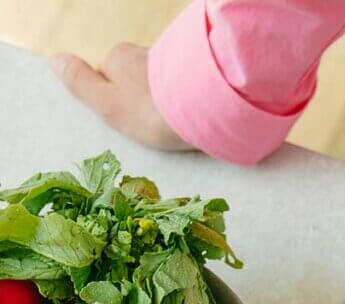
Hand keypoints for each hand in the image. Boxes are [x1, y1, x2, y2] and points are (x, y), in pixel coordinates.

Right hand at [50, 43, 192, 151]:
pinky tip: (190, 117)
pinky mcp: (198, 75)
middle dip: (141, 101)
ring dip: (164, 102)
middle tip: (151, 125)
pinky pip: (184, 90)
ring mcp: (173, 63)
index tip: (127, 120)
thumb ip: (81, 83)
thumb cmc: (150, 110)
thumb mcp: (107, 103)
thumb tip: (55, 59)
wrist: (206, 107)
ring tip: (172, 124)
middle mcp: (145, 54)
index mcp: (118, 58)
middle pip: (135, 80)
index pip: (107, 77)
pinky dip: (184, 102)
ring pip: (160, 86)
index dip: (114, 101)